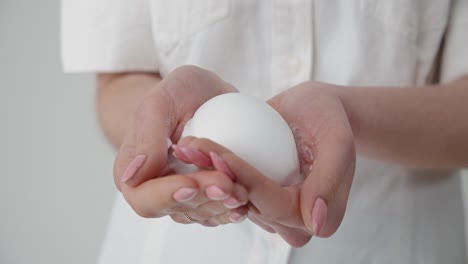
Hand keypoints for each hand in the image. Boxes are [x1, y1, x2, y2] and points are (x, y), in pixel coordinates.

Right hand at [113, 65, 247, 224]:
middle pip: (177, 208)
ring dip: (222, 206)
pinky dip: (232, 208)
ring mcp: (184, 195)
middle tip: (226, 185)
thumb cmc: (179, 93)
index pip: (145, 199)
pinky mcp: (207, 195)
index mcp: (135, 173)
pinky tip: (247, 200)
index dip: (166, 196)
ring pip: (200, 214)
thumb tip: (132, 177)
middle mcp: (157, 189)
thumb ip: (146, 137)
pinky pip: (218, 210)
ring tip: (241, 192)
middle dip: (202, 199)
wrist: (205, 95)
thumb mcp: (161, 102)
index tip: (190, 183)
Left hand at [176, 82, 355, 245]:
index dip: (243, 179)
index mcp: (310, 215)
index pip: (270, 202)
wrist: (316, 108)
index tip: (217, 154)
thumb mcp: (338, 144)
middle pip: (245, 201)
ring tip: (186, 144)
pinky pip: (228, 182)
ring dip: (206, 170)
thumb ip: (330, 184)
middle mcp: (287, 218)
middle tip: (189, 146)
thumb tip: (316, 225)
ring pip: (231, 193)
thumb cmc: (330, 121)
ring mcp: (268, 204)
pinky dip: (210, 164)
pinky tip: (192, 144)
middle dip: (214, 175)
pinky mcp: (253, 189)